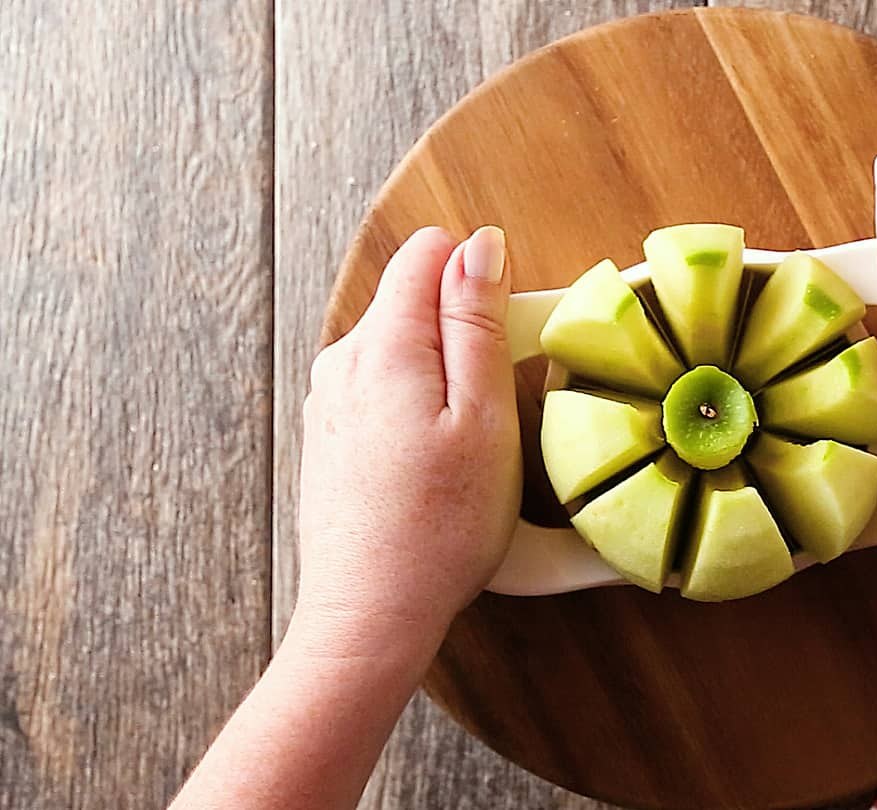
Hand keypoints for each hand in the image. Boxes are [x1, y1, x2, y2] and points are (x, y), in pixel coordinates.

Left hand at [297, 226, 520, 651]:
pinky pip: (386, 390)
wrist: (373, 614)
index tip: (507, 339)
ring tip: (468, 445)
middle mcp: (342, 361)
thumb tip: (478, 245)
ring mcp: (330, 401)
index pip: (428, 254)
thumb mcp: (483, 418)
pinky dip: (419, 409)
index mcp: (383, 345)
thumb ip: (477, 322)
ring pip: (402, 348)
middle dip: (464, 332)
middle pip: (414, 300)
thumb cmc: (441, 527)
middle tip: (495, 409)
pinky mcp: (332, 437)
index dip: (481, 281)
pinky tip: (437, 465)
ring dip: (443, 376)